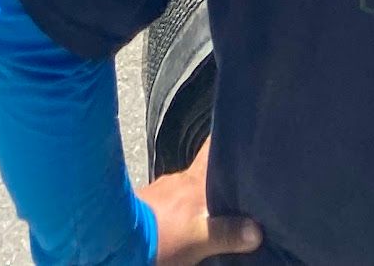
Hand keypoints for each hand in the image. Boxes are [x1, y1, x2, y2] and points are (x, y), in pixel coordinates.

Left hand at [138, 142, 260, 265]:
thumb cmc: (159, 236)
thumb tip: (256, 230)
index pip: (213, 148)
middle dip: (218, 173)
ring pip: (189, 185)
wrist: (117, 240)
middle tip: (237, 180)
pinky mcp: (150, 203)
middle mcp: (179, 179)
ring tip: (215, 204)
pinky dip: (184, 205)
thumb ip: (225, 232)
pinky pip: (174, 199)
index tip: (240, 134)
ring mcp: (163, 190)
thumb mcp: (197, 239)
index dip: (226, 140)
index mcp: (194, 181)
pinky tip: (188, 218)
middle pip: (204, 169)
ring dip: (201, 193)